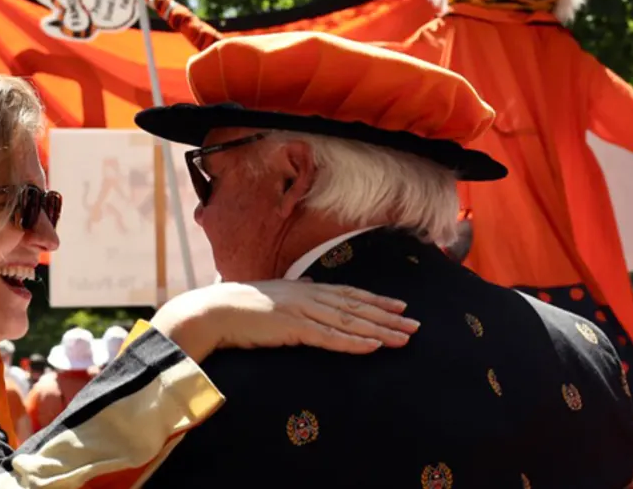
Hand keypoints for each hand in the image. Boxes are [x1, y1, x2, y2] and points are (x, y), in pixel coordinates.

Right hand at [149, 280, 418, 362]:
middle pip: (358, 307)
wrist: (215, 310)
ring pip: (351, 322)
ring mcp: (304, 311)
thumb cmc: (242, 305)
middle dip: (389, 317)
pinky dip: (354, 342)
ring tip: (404, 338)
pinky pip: (330, 338)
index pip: (351, 294)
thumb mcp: (276, 294)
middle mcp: (311, 296)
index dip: (378, 300)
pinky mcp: (294, 328)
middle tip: (416, 325)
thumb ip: (297, 291)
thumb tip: (313, 285)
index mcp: (307, 289)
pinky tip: (373, 346)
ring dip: (380, 330)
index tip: (401, 306)